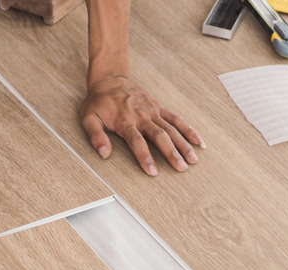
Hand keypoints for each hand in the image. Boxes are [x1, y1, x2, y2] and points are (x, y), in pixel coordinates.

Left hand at [80, 76, 203, 175]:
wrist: (110, 80)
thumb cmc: (98, 102)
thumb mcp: (89, 118)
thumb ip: (96, 136)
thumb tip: (104, 154)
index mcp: (125, 121)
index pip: (137, 142)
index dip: (145, 157)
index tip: (153, 172)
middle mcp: (142, 116)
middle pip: (159, 136)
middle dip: (171, 153)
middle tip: (181, 168)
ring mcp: (153, 111)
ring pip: (171, 129)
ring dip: (183, 144)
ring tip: (193, 159)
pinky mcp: (159, 107)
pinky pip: (176, 118)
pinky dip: (188, 129)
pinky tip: (198, 141)